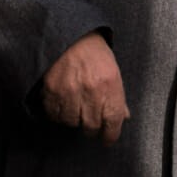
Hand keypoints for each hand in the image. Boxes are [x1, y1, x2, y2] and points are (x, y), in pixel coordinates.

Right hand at [40, 31, 129, 145]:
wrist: (70, 35)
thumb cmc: (94, 53)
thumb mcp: (113, 70)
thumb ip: (118, 96)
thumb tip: (124, 117)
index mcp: (110, 84)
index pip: (113, 120)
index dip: (110, 135)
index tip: (108, 140)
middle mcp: (91, 91)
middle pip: (92, 126)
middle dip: (92, 129)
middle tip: (91, 123)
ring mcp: (70, 92)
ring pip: (72, 123)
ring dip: (74, 120)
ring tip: (76, 106)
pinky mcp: (52, 92)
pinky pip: (55, 115)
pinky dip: (58, 114)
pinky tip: (63, 103)